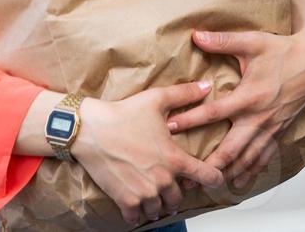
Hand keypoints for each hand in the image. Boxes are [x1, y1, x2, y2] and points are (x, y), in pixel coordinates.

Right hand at [71, 81, 225, 225]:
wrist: (90, 129)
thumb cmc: (122, 114)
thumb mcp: (157, 99)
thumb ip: (185, 94)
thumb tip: (208, 86)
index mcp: (174, 158)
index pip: (207, 176)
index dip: (215, 179)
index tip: (215, 180)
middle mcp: (163, 179)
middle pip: (179, 198)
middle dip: (176, 193)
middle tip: (168, 186)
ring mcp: (144, 192)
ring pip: (159, 210)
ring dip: (158, 205)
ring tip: (152, 197)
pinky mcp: (125, 200)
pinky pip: (137, 218)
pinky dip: (138, 215)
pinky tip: (136, 209)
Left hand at [169, 0, 304, 188]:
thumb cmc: (283, 50)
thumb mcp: (253, 41)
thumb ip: (223, 41)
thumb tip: (196, 35)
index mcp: (249, 96)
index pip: (214, 113)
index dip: (190, 120)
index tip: (169, 128)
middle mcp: (259, 118)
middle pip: (231, 149)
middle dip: (209, 165)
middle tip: (188, 177)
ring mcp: (270, 128)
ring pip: (247, 159)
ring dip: (228, 173)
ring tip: (208, 185)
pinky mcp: (279, 131)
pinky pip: (264, 157)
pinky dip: (251, 171)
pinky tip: (240, 181)